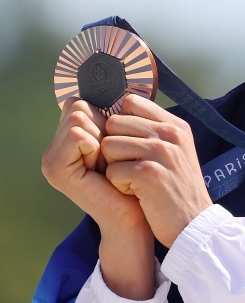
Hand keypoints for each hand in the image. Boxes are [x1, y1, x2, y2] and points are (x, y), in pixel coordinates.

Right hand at [42, 98, 147, 232]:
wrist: (135, 215)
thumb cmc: (133, 179)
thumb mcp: (119, 142)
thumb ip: (107, 118)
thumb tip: (114, 87)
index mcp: (66, 141)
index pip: (80, 103)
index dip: (104, 119)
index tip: (113, 148)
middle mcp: (54, 149)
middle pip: (78, 106)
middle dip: (103, 128)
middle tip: (109, 158)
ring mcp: (52, 160)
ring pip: (78, 116)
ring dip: (101, 138)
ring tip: (105, 165)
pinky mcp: (56, 169)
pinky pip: (77, 134)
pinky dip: (96, 146)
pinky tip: (100, 169)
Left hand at [101, 94, 212, 246]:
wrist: (194, 225)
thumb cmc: (178, 190)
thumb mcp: (176, 152)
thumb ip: (154, 131)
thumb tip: (120, 112)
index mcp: (175, 125)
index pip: (131, 102)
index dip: (121, 123)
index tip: (129, 144)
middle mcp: (169, 134)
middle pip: (114, 124)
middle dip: (115, 147)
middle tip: (133, 168)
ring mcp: (160, 152)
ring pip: (109, 146)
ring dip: (116, 167)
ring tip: (137, 181)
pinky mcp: (149, 174)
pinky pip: (112, 171)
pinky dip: (120, 186)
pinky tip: (139, 194)